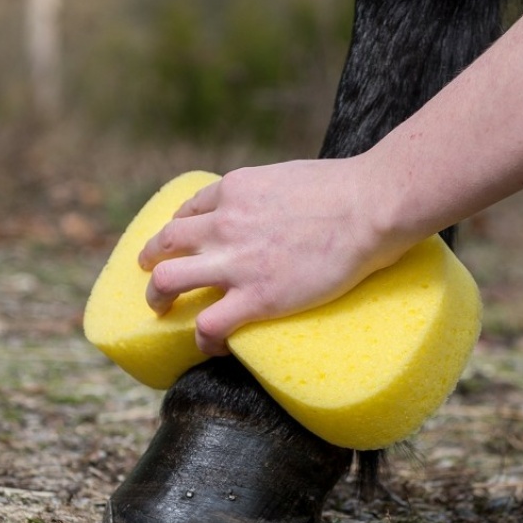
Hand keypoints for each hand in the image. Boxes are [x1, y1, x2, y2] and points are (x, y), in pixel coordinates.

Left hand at [139, 159, 404, 354]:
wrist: (370, 206)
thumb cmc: (344, 188)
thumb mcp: (288, 178)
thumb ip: (266, 194)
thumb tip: (271, 210)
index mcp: (234, 191)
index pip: (188, 211)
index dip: (179, 231)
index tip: (183, 245)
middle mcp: (223, 224)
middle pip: (165, 244)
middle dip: (152, 261)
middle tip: (154, 275)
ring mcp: (235, 262)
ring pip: (168, 281)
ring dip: (158, 297)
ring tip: (162, 311)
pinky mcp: (256, 297)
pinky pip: (208, 325)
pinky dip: (203, 338)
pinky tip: (212, 345)